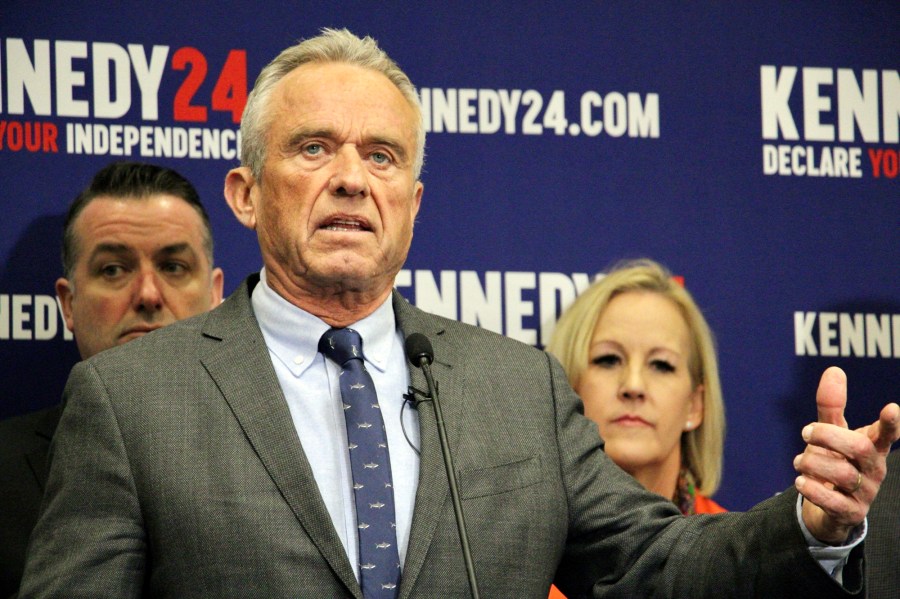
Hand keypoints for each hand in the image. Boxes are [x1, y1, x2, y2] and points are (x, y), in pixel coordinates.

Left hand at [794, 366, 899, 543]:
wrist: (828, 506)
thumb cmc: (833, 461)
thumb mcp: (831, 433)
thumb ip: (831, 405)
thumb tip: (834, 370)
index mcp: (872, 447)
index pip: (886, 434)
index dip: (890, 423)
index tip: (892, 408)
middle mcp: (873, 469)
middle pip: (860, 448)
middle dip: (828, 436)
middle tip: (805, 432)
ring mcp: (865, 493)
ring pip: (842, 473)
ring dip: (812, 462)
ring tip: (799, 461)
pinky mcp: (850, 513)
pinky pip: (833, 502)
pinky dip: (812, 489)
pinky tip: (800, 481)